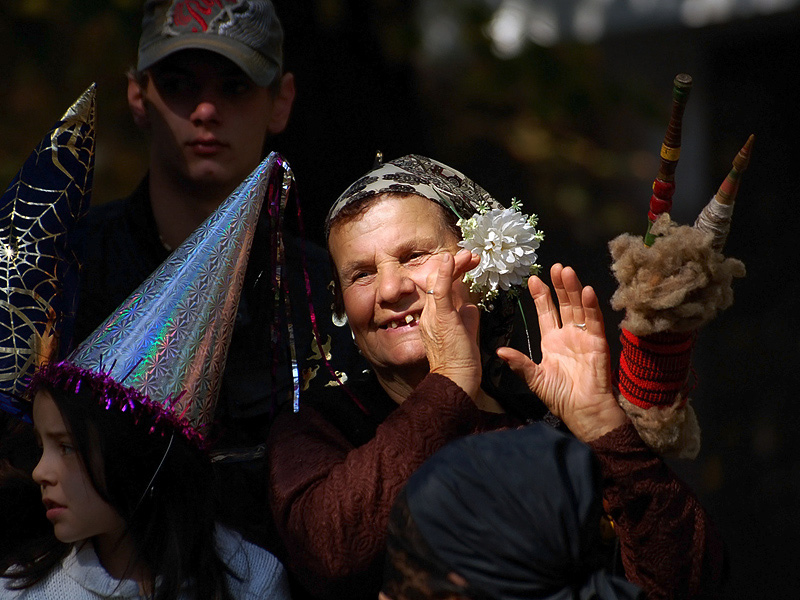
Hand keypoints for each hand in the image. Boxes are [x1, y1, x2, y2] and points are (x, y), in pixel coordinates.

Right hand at [419, 249, 481, 398]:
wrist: (456, 380)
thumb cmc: (462, 362)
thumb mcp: (465, 332)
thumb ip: (467, 316)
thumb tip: (471, 305)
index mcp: (433, 318)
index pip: (439, 288)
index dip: (453, 273)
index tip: (468, 264)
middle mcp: (428, 315)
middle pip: (437, 281)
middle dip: (455, 265)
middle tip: (471, 256)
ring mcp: (433, 316)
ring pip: (438, 282)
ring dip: (455, 265)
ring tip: (470, 255)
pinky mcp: (442, 319)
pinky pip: (440, 291)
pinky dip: (445, 273)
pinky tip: (450, 259)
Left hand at [497, 264, 626, 441]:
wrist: (582, 411)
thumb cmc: (560, 397)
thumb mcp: (535, 377)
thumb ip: (519, 363)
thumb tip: (499, 351)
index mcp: (552, 341)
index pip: (546, 312)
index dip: (541, 295)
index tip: (532, 279)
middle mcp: (568, 335)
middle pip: (564, 304)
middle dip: (559, 285)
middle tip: (554, 267)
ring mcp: (584, 337)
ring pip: (579, 307)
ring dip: (573, 289)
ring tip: (566, 271)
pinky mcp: (598, 343)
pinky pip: (594, 321)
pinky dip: (591, 306)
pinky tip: (587, 291)